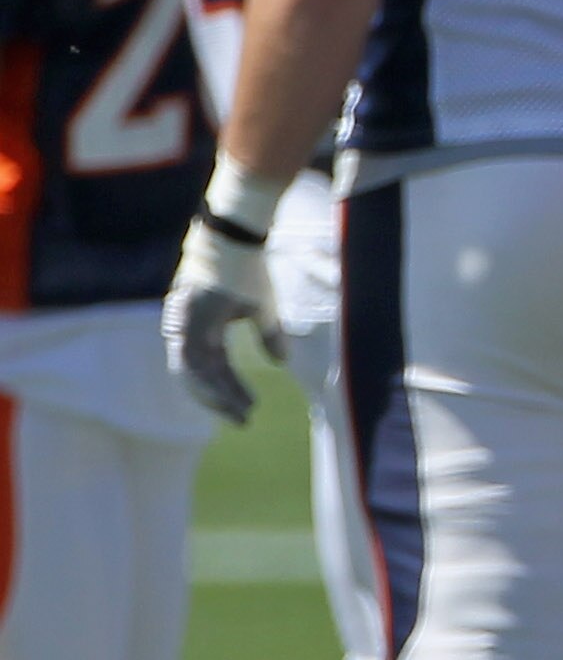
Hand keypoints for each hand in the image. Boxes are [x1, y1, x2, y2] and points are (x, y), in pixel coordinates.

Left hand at [162, 218, 278, 424]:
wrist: (236, 237)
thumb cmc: (248, 268)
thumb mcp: (263, 309)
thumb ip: (269, 336)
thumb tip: (281, 362)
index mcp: (204, 328)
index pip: (213, 368)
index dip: (230, 390)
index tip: (249, 410)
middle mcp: (188, 330)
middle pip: (198, 377)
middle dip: (220, 401)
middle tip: (243, 421)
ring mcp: (183, 325)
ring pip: (192, 375)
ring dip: (216, 398)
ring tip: (240, 414)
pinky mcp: (185, 321)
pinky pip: (189, 362)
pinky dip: (207, 382)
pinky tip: (227, 395)